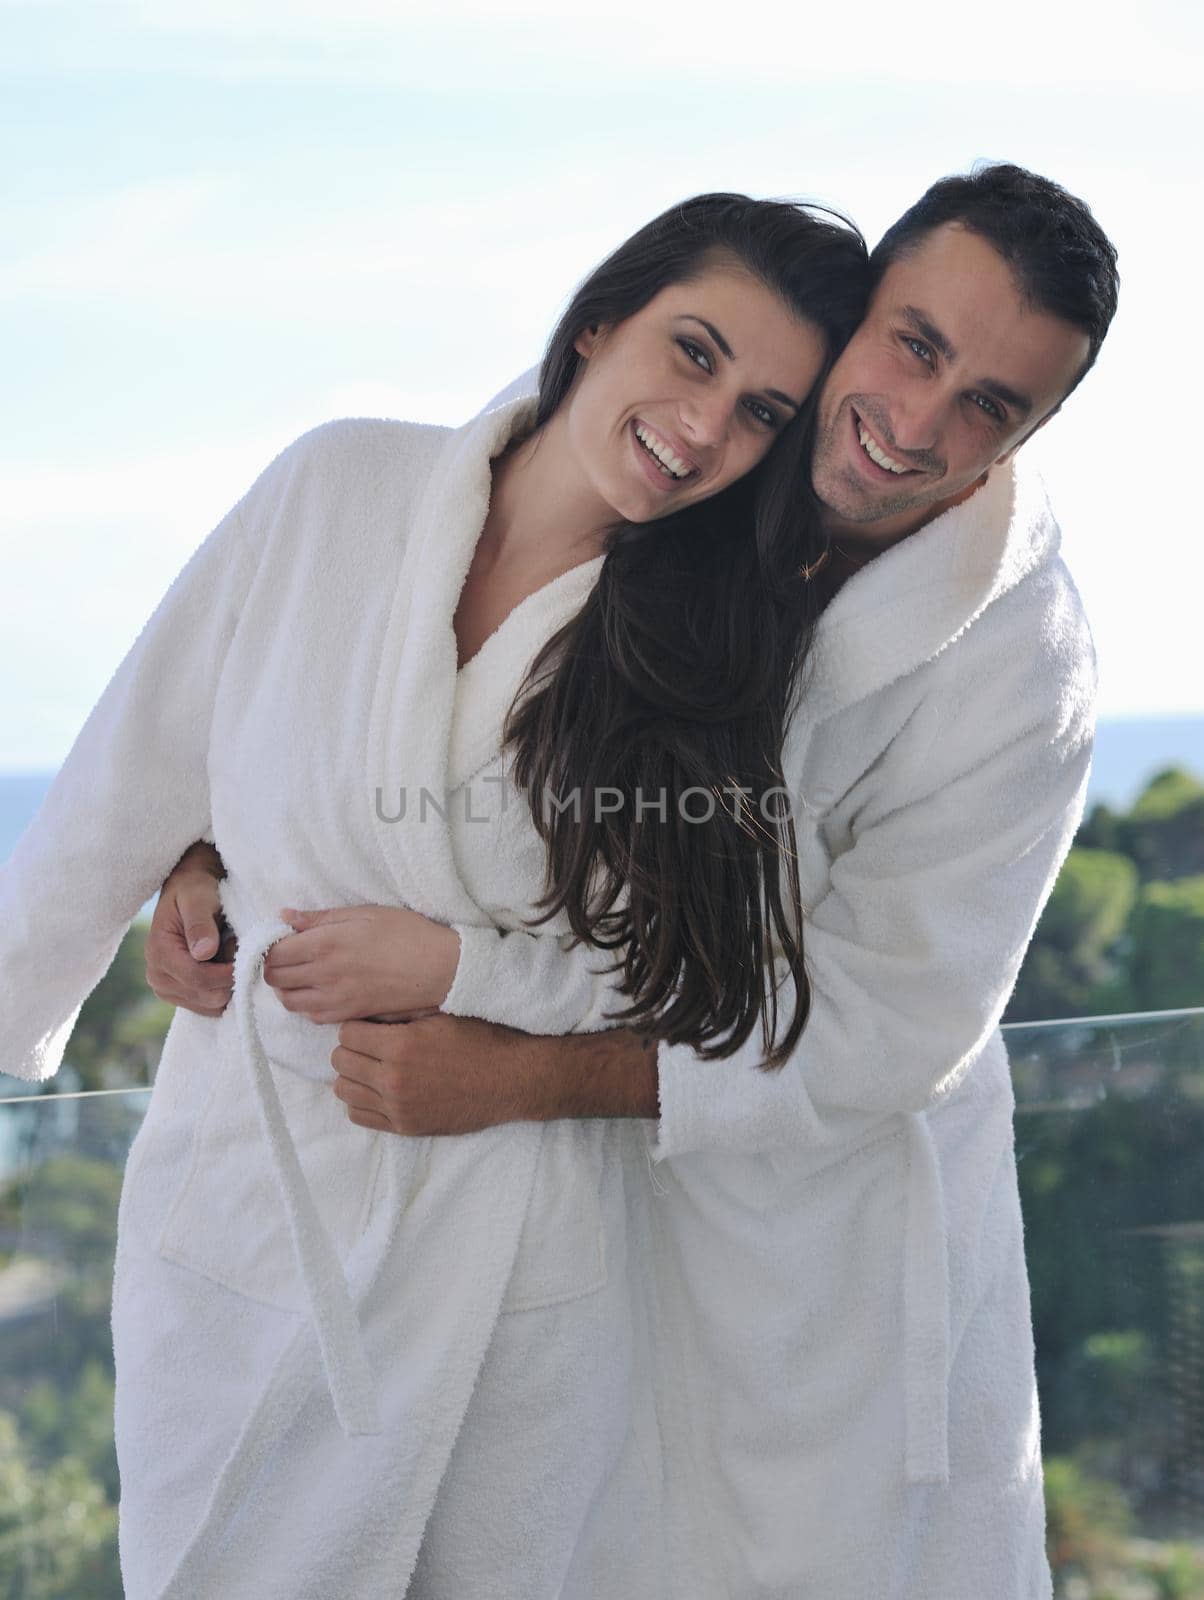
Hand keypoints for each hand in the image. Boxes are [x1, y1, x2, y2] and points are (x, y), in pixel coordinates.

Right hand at [145, 841, 237, 1017]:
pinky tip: (225, 967)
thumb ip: (200, 923)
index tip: (247, 957)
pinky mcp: (180, 996)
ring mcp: (167, 989)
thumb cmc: (195, 890)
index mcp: (159, 952)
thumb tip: (204, 952)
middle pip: (206, 996)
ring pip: (211, 1005)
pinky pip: (210, 1007)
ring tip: (228, 954)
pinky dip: (224, 990)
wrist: (189, 893)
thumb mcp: (198, 898)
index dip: (227, 973)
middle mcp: (157, 976)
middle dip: (229, 976)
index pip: (197, 978)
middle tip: (236, 948)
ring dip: (227, 984)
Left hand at [262, 905, 460, 1025]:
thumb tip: (284, 916)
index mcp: (326, 943)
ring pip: (288, 1001)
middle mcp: (325, 974)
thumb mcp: (365, 913)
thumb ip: (321, 917)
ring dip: (285, 988)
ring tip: (300, 974)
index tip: (280, 939)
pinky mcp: (349, 1015)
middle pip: (275, 978)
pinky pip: (312, 1016)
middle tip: (287, 955)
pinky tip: (319, 991)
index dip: (270, 946)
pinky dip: (306, 1005)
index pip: (274, 952)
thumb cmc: (408, 933)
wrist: (440, 968)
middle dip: (273, 966)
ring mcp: (336, 998)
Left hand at [331, 1014, 540, 1135]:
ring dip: (353, 1075)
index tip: (369, 1026)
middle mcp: (393, 1078)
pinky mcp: (405, 1127)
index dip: (357, 1026)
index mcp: (401, 1045)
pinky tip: (378, 1089)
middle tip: (370, 1045)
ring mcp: (397, 1107)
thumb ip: (400, 1014)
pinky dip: (361, 1101)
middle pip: (340, 1061)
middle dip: (351, 1049)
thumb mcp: (440, 1015)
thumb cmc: (480, 1040)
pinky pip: (359, 1116)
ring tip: (373, 1067)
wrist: (511, 1080)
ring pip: (344, 1090)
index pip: (346, 1034)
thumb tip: (369, 1012)